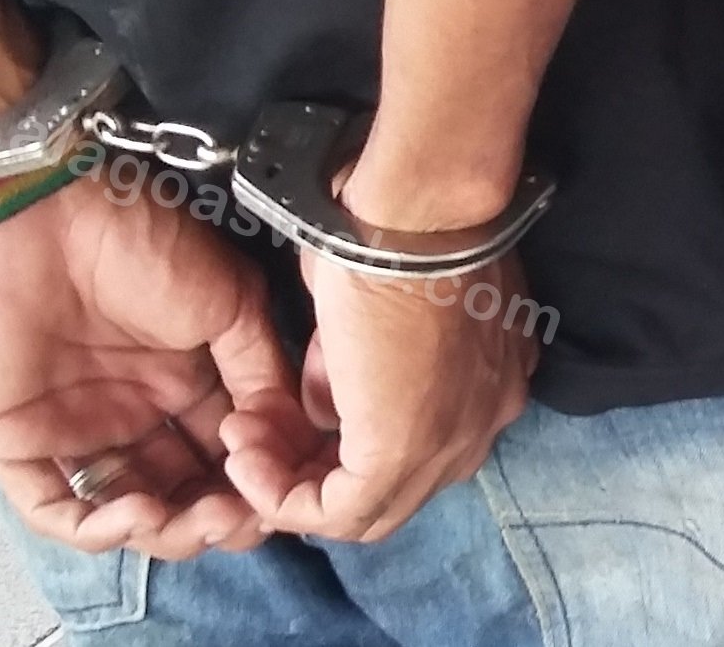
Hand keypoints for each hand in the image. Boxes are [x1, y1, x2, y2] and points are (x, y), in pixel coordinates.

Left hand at [0, 173, 291, 559]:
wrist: (39, 209)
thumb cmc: (134, 241)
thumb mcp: (227, 299)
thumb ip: (261, 369)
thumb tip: (291, 433)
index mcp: (178, 379)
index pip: (221, 456)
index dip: (252, 484)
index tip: (279, 492)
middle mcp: (130, 410)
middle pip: (180, 493)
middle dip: (218, 516)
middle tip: (242, 515)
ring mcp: (73, 429)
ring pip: (126, 512)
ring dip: (170, 530)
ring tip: (203, 516)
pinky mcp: (18, 441)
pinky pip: (56, 507)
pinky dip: (100, 528)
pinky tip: (142, 512)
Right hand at [222, 248, 535, 542]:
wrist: (414, 211)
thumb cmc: (393, 225)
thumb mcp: (362, 305)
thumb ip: (345, 366)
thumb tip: (321, 406)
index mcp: (481, 383)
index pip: (411, 445)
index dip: (342, 443)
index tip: (287, 417)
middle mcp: (478, 425)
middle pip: (391, 487)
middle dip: (310, 470)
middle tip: (254, 437)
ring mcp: (449, 443)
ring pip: (366, 510)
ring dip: (290, 486)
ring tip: (242, 447)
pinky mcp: (401, 453)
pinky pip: (339, 511)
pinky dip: (286, 497)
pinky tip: (248, 464)